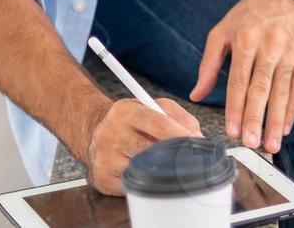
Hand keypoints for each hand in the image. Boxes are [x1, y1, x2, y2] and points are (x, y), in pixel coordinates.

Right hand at [84, 98, 201, 195]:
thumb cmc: (132, 121)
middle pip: (152, 149)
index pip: (161, 124)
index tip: (199, 143)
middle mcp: (110, 133)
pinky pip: (132, 185)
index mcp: (125, 111)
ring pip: (143, 169)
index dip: (183, 136)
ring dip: (163, 170)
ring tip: (173, 167)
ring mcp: (103, 158)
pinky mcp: (102, 179)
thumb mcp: (154, 107)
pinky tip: (152, 175)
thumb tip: (198, 138)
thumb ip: (179, 117)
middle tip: (192, 160)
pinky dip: (147, 182)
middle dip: (176, 155)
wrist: (95, 133)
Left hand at [191, 0, 293, 153]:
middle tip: (252, 144)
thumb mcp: (223, 31)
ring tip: (271, 145)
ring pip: (282, 91)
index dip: (235, 108)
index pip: (239, 81)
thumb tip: (195, 94)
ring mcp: (290, 52)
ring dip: (275, 121)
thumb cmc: (250, 14)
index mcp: (245, 40)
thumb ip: (208, 64)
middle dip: (256, 119)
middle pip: (261, 89)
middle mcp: (269, 47)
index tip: (232, 132)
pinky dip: (292, 108)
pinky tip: (285, 126)